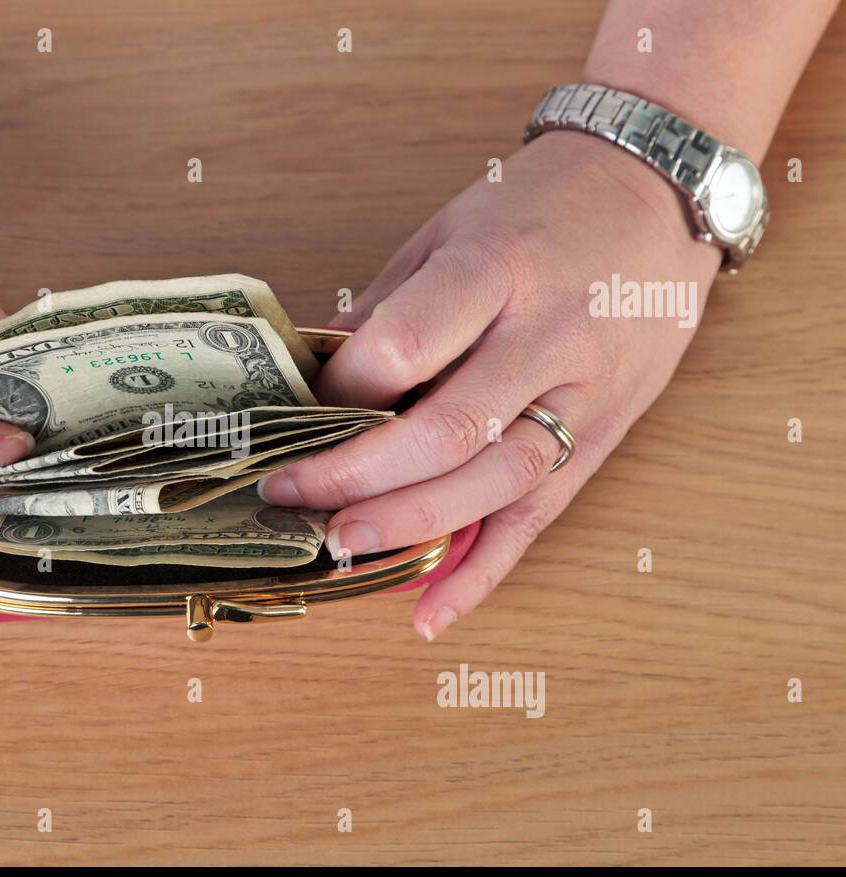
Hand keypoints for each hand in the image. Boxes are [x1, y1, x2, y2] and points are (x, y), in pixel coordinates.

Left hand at [259, 130, 721, 639]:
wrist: (656, 193)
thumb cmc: (539, 207)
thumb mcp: (447, 229)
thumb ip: (383, 309)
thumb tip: (310, 381)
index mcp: (497, 268)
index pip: (406, 346)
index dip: (340, 392)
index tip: (295, 415)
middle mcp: (549, 336)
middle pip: (448, 432)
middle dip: (357, 478)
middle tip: (290, 499)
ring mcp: (585, 393)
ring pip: (495, 484)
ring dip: (411, 528)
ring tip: (340, 549)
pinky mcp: (603, 436)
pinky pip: (539, 517)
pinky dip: (484, 573)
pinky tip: (430, 612)